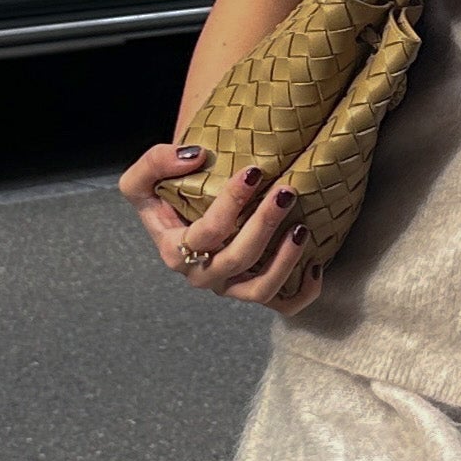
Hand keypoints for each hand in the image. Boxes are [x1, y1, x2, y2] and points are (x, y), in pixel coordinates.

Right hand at [118, 144, 321, 312]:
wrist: (182, 214)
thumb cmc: (166, 196)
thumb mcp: (143, 178)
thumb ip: (155, 162)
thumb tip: (196, 155)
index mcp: (173, 251)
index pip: (206, 233)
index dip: (230, 204)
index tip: (253, 172)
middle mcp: (202, 275)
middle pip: (237, 259)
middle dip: (264, 225)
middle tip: (286, 192)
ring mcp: (230, 287)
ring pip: (260, 289)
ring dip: (286, 261)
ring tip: (302, 228)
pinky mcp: (254, 291)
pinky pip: (282, 305)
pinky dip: (304, 291)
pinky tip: (316, 263)